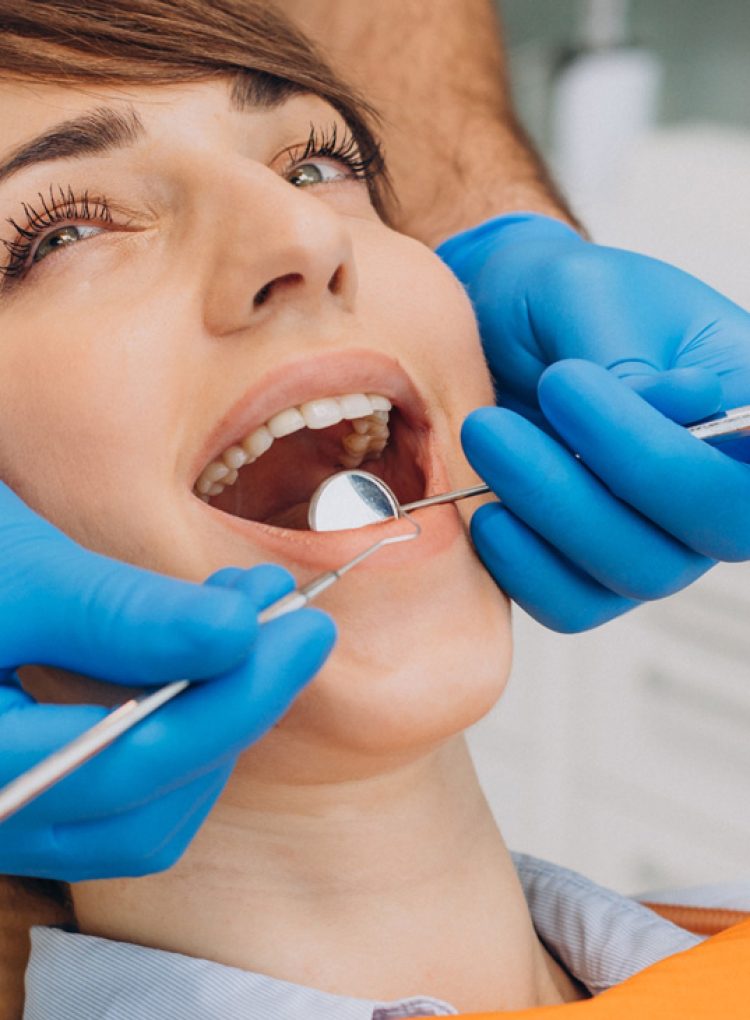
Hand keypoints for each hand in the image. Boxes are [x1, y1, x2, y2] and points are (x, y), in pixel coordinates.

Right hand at [0, 484, 334, 879]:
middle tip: (290, 619)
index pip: (126, 765)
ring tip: (249, 618)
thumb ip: (115, 612)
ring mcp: (10, 809)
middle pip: (142, 803)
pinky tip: (204, 649)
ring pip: (140, 812)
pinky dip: (178, 727)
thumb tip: (239, 630)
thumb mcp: (14, 573)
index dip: (232, 699)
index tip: (303, 627)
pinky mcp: (30, 784)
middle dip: (235, 706)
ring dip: (214, 718)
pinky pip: (121, 793)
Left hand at [437, 213, 749, 630]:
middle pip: (720, 524)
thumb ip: (629, 353)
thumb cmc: (558, 303)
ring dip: (554, 510)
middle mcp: (716, 482)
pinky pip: (576, 603)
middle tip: (536, 398)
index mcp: (742, 398)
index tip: (603, 387)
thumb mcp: (590, 292)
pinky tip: (486, 513)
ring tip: (485, 433)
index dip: (705, 451)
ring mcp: (661, 538)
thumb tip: (671, 406)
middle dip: (620, 468)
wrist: (498, 332)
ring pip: (641, 570)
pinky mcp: (593, 573)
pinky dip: (526, 567)